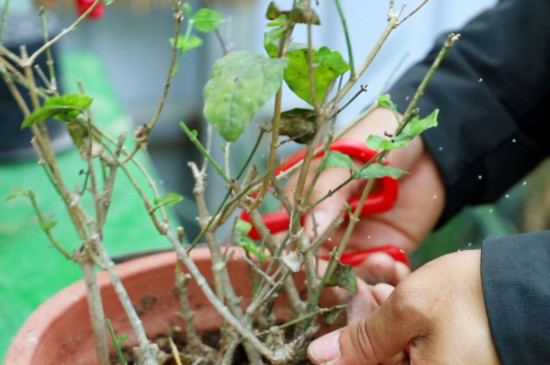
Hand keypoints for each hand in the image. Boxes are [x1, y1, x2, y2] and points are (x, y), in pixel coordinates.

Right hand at [285, 108, 444, 283]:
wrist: (428, 148)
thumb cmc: (378, 142)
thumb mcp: (347, 161)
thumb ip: (327, 193)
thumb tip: (307, 230)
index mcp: (304, 202)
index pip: (286, 236)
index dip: (293, 257)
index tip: (308, 271)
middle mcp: (322, 227)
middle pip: (311, 265)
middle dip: (326, 279)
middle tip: (346, 282)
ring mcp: (350, 242)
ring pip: (341, 277)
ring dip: (356, 283)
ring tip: (379, 266)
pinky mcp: (379, 251)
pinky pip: (374, 275)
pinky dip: (382, 278)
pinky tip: (394, 266)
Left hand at [307, 250, 499, 364]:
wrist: (527, 289)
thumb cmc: (473, 298)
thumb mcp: (409, 309)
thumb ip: (362, 338)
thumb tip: (319, 357)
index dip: (349, 350)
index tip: (334, 332)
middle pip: (381, 362)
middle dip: (367, 334)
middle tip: (365, 299)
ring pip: (397, 355)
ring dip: (384, 328)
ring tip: (382, 294)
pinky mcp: (457, 363)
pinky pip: (419, 353)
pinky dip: (405, 331)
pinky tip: (400, 303)